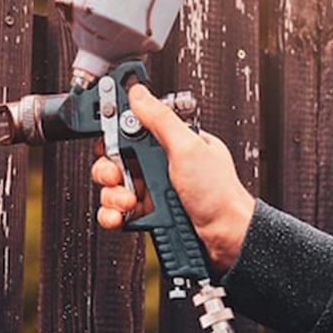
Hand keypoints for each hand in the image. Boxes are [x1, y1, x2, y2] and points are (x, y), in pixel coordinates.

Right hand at [91, 83, 255, 272]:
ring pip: (114, 187)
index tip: (106, 141)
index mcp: (172, 142)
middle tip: (117, 176)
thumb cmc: (220, 194)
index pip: (132, 130)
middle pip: (116, 159)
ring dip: (113, 195)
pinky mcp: (148, 213)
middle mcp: (161, 164)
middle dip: (109, 170)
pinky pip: (118, 210)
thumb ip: (160, 120)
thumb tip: (139, 93)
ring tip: (128, 202)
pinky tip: (120, 216)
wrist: (227, 239)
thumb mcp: (188, 148)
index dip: (114, 134)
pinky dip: (113, 214)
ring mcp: (153, 189)